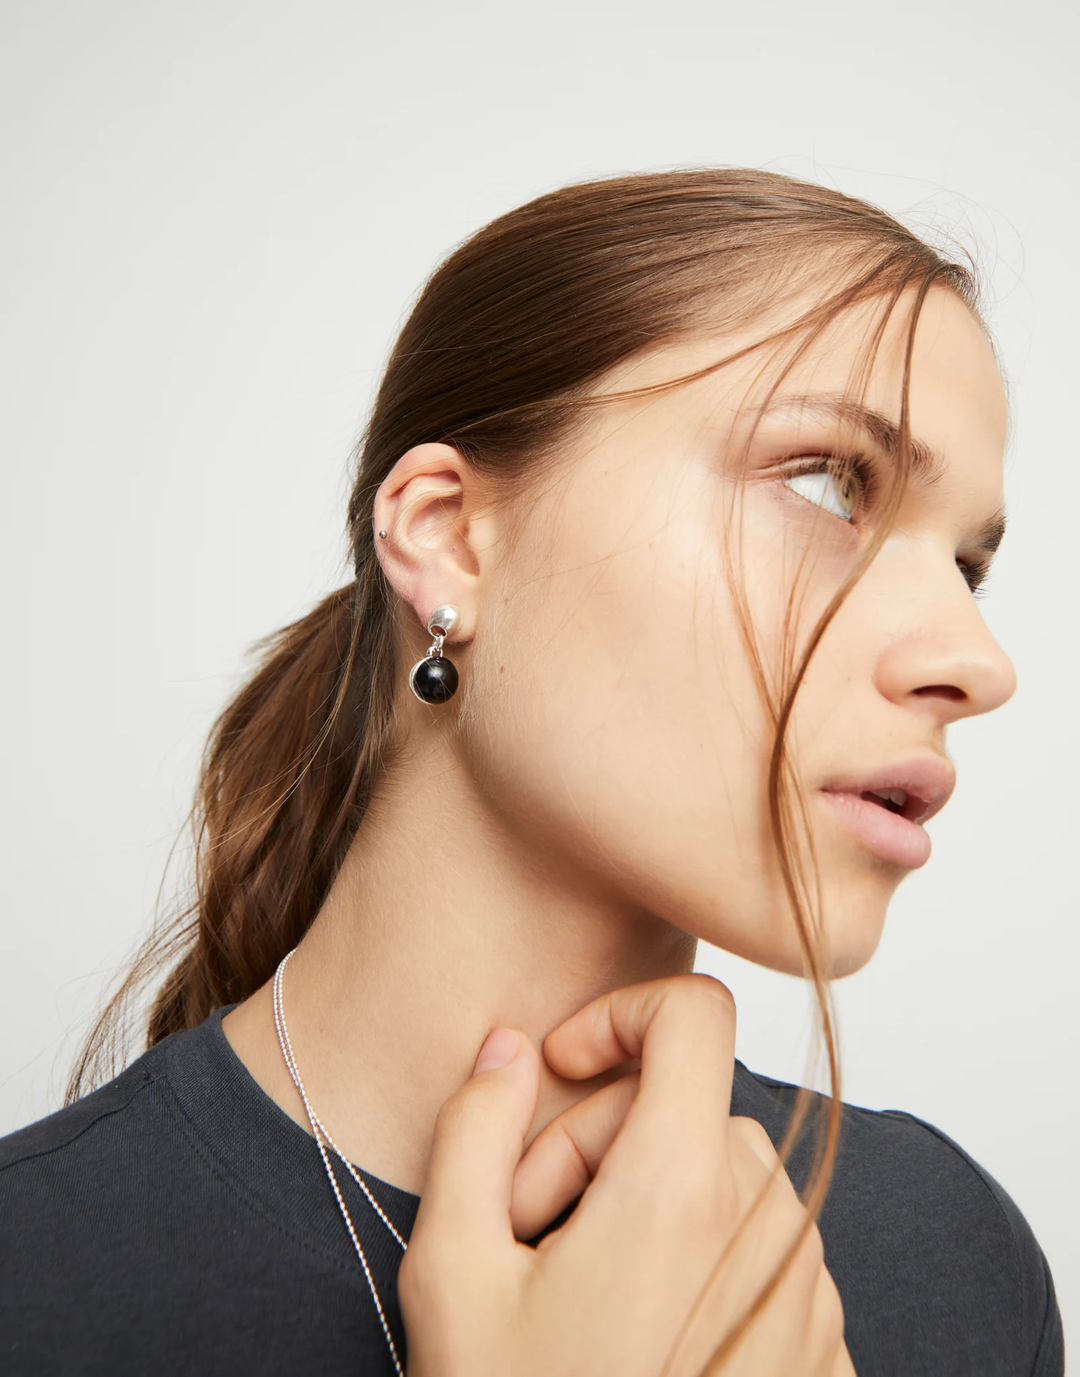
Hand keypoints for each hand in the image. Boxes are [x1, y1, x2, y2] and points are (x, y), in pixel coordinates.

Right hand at [400, 974, 853, 1376]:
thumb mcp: (456, 1273)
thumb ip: (475, 1127)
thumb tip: (510, 1047)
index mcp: (683, 1190)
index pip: (695, 1018)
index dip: (621, 1016)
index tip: (565, 1069)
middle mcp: (768, 1229)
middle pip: (687, 1104)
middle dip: (599, 1140)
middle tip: (531, 1226)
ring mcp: (808, 1293)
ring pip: (724, 1171)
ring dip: (647, 1198)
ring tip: (581, 1287)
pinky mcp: (824, 1347)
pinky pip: (762, 1241)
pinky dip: (700, 1250)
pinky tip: (639, 1329)